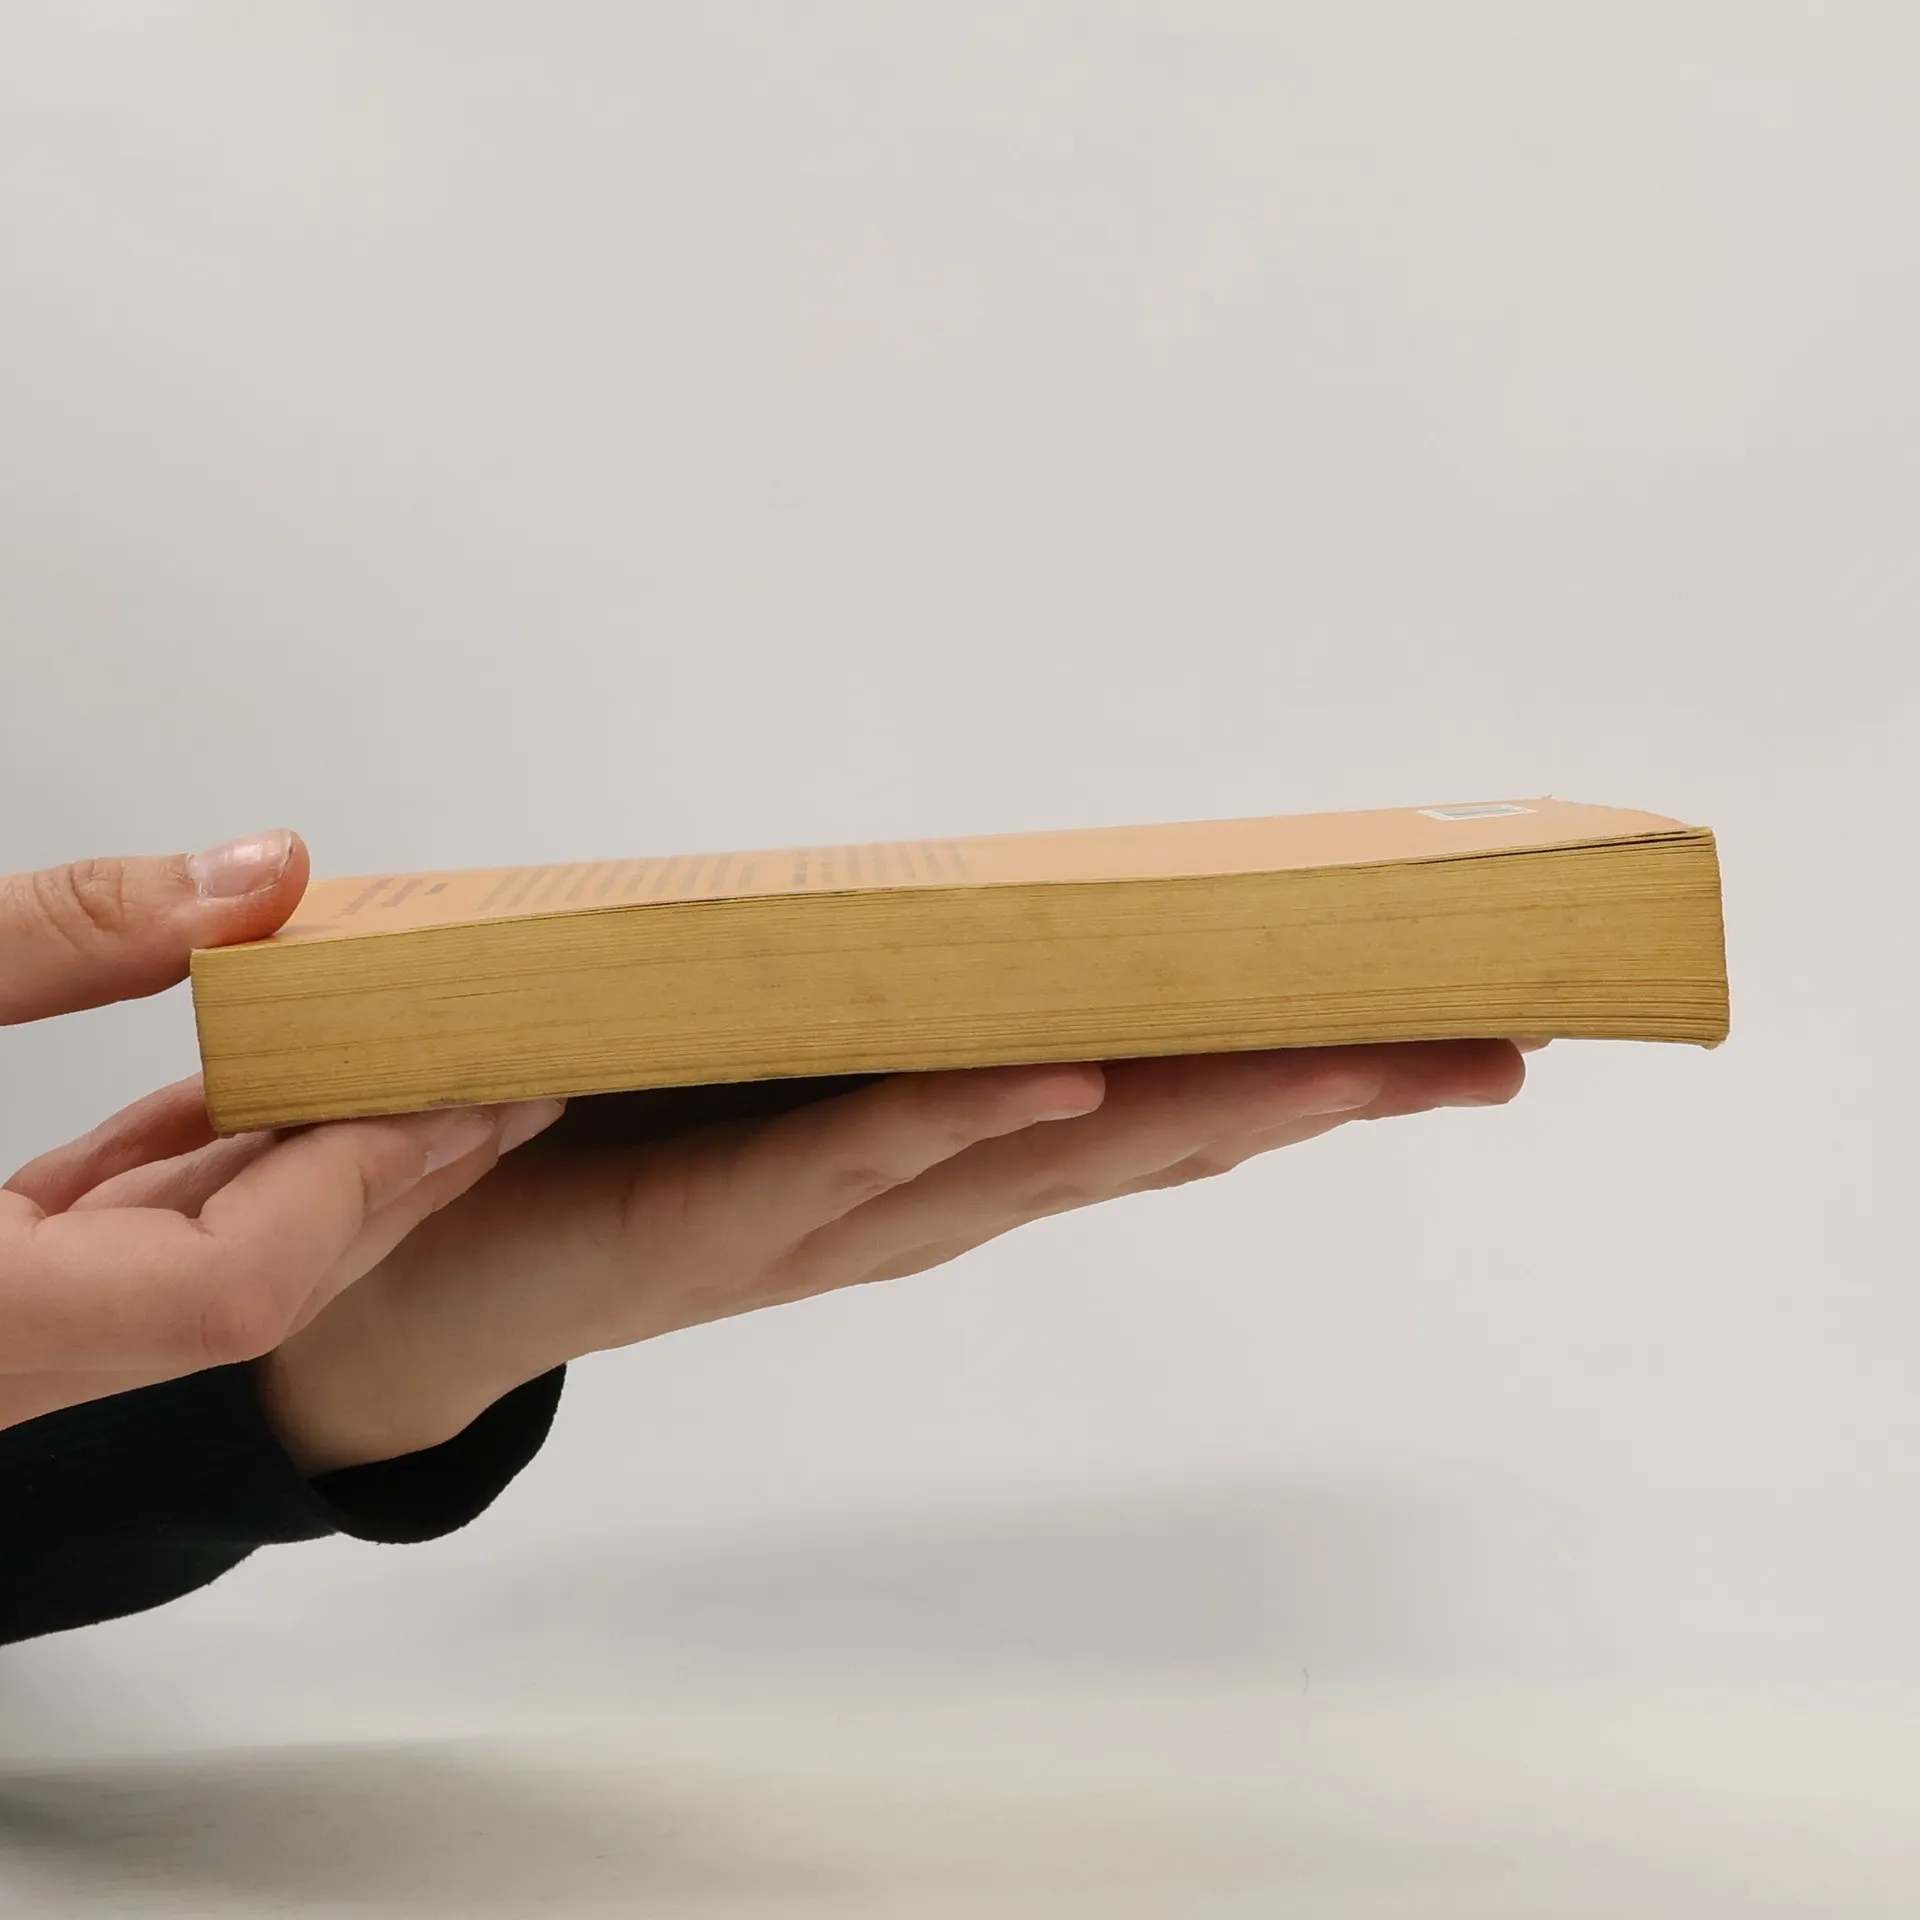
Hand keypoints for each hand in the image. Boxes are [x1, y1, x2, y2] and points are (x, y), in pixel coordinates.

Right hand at [0, 832, 565, 1429]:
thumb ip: (64, 937)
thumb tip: (268, 876)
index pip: (233, 1291)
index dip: (361, 1185)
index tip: (456, 1096)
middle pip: (247, 1291)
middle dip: (383, 1179)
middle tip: (504, 1081)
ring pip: (188, 1277)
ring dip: (299, 1172)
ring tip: (413, 1074)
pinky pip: (116, 1254)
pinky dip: (186, 1174)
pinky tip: (244, 1096)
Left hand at [252, 1040, 1527, 1473]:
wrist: (423, 1278)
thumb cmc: (606, 1146)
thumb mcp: (770, 1050)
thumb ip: (878, 998)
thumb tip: (969, 907)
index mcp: (946, 1143)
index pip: (1157, 1096)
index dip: (1303, 1063)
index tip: (1450, 1022)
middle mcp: (925, 1189)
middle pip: (1159, 1132)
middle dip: (1329, 1089)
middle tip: (1494, 1045)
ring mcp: (838, 1209)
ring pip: (1051, 1154)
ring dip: (1207, 1104)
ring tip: (1361, 1058)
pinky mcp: (720, 1211)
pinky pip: (860, 1157)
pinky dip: (968, 1118)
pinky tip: (1074, 1080)